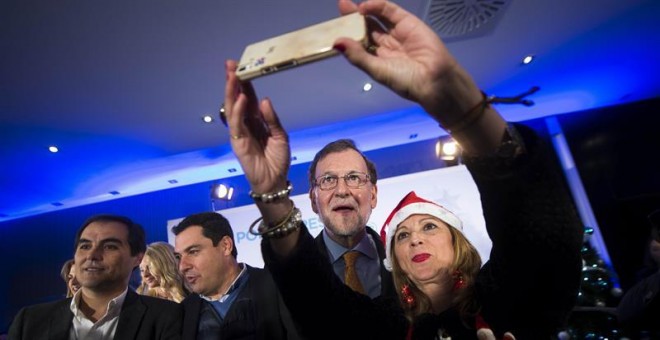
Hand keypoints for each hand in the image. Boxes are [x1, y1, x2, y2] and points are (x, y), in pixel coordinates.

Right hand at [224, 60, 289, 193]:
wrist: (275, 180)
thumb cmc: (277, 158)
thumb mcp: (280, 135)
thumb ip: (272, 119)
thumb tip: (264, 100)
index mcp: (256, 119)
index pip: (247, 97)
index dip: (244, 82)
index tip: (240, 66)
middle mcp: (246, 123)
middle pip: (236, 99)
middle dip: (233, 82)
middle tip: (230, 65)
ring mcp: (240, 132)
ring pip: (232, 108)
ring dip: (231, 92)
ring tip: (232, 76)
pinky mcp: (238, 142)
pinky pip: (236, 124)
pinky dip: (237, 111)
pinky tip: (239, 99)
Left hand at [334, 0, 482, 123]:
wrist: (434, 79)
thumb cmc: (405, 80)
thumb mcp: (377, 70)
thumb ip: (357, 56)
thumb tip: (335, 43)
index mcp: (377, 59)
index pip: (358, 42)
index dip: (346, 33)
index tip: (332, 27)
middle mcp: (385, 45)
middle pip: (365, 28)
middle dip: (351, 19)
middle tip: (341, 6)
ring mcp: (396, 33)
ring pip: (375, 18)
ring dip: (362, 11)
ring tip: (347, 6)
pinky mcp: (407, 22)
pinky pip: (390, 11)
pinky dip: (377, 6)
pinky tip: (364, 7)